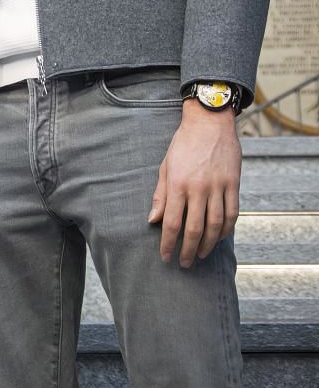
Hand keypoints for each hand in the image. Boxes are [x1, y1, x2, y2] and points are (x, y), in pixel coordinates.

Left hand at [150, 100, 240, 267]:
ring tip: (200, 255)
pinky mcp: (234, 185)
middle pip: (194, 228)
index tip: (165, 256)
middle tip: (183, 263)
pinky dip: (227, 229)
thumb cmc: (182, 145)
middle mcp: (198, 188)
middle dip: (187, 249)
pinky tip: (220, 238)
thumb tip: (152, 220)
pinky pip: (232, 213)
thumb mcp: (165, 166)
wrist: (209, 124)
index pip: (171, 221)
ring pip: (216, 225)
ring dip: (208, 244)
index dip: (168, 242)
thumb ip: (161, 195)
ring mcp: (218, 187)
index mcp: (177, 184)